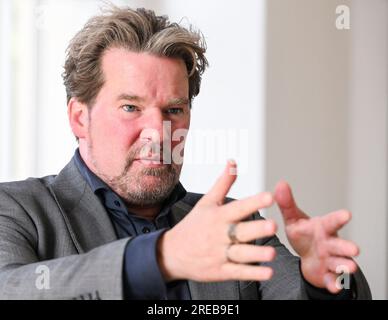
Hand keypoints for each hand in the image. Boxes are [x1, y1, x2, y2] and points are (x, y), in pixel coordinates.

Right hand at [158, 160, 276, 282]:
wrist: (172, 253)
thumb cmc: (192, 226)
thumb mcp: (206, 201)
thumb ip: (223, 183)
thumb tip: (233, 163)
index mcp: (218, 216)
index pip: (238, 207)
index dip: (254, 202)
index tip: (269, 197)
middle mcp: (220, 235)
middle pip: (241, 231)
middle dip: (256, 229)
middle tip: (273, 225)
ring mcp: (219, 254)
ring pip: (241, 254)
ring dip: (256, 254)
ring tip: (271, 253)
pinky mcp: (220, 271)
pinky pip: (237, 272)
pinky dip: (252, 273)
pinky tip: (266, 272)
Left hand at [274, 181, 358, 292]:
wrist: (308, 257)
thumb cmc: (304, 235)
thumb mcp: (293, 219)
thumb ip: (287, 203)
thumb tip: (280, 184)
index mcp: (323, 228)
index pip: (331, 221)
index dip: (339, 218)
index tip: (347, 214)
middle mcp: (330, 243)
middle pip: (340, 244)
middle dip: (346, 246)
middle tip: (354, 249)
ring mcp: (331, 259)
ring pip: (340, 262)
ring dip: (344, 265)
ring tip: (348, 267)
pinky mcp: (328, 274)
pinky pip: (333, 280)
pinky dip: (334, 283)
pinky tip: (334, 286)